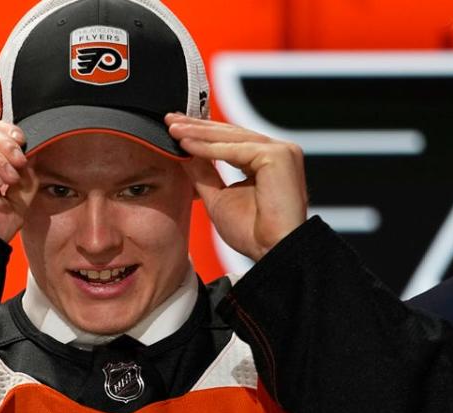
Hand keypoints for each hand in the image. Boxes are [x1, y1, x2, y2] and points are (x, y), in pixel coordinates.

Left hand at [165, 113, 307, 261]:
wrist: (272, 252)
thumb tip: (184, 152)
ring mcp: (282, 151)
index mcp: (267, 161)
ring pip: (232, 138)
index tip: (176, 130)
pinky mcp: (279, 156)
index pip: (231, 140)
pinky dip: (209, 148)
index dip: (203, 134)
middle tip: (170, 120)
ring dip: (199, 134)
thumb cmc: (252, 233)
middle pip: (231, 134)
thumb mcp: (218, 197)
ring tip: (173, 130)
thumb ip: (203, 173)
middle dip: (197, 127)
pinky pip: (236, 150)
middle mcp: (279, 151)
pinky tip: (186, 144)